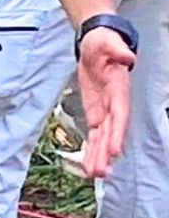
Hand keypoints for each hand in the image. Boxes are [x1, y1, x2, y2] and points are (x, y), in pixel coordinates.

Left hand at [77, 27, 134, 177]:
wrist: (95, 44)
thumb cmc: (103, 43)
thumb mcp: (108, 42)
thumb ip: (117, 50)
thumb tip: (128, 55)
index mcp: (118, 90)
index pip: (119, 114)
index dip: (117, 132)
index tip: (115, 149)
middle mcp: (114, 105)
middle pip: (111, 132)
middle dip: (106, 151)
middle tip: (101, 171)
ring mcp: (105, 111)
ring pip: (102, 138)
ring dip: (98, 156)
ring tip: (95, 175)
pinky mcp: (95, 114)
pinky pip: (93, 135)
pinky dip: (91, 149)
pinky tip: (89, 166)